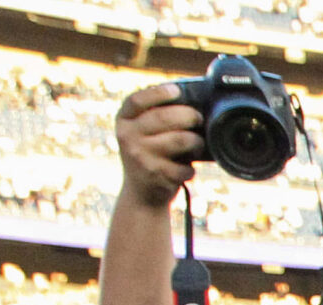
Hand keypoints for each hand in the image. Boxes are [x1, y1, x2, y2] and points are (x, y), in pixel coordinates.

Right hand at [116, 82, 203, 209]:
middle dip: (189, 115)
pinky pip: (185, 165)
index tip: (176, 91)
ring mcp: (140, 156)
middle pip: (164, 117)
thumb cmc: (151, 156)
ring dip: (196, 141)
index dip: (158, 93)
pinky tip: (187, 169)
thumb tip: (192, 102)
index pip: (137, 100)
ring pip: (180, 140)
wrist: (142, 195)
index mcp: (124, 120)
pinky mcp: (155, 175)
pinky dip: (191, 168)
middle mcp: (127, 136)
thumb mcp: (143, 133)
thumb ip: (157, 117)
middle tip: (199, 118)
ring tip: (197, 144)